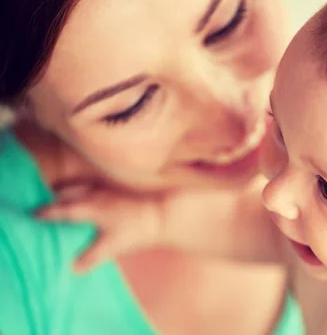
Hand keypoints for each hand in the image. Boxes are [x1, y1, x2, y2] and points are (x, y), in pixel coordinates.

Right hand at [37, 182, 164, 272]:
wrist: (163, 215)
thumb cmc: (137, 230)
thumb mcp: (112, 247)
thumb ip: (90, 257)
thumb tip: (72, 268)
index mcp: (90, 207)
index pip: (62, 209)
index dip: (47, 213)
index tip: (35, 216)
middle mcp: (96, 194)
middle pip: (68, 193)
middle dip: (56, 199)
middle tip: (47, 208)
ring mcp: (108, 189)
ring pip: (81, 187)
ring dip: (70, 192)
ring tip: (64, 200)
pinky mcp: (119, 188)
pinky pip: (94, 186)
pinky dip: (85, 190)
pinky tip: (90, 198)